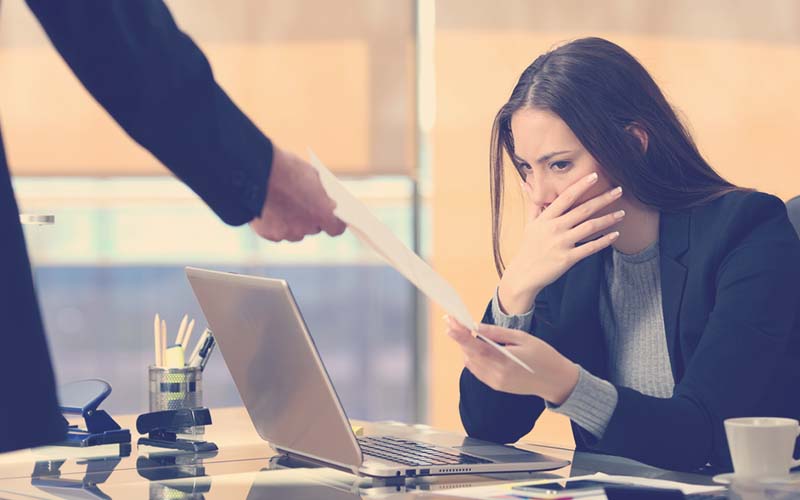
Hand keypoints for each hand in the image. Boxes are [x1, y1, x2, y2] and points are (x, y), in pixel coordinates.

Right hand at [250, 145, 346, 241]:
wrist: (256, 171)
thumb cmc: (286, 169)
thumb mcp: (311, 175)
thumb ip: (319, 192)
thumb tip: (322, 198)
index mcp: (323, 213)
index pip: (336, 228)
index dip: (333, 222)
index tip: (330, 216)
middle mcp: (307, 227)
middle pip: (313, 228)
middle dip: (310, 218)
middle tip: (302, 205)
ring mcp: (287, 233)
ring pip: (294, 232)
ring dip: (292, 223)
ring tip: (283, 206)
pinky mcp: (269, 234)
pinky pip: (276, 233)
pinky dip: (274, 224)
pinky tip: (268, 209)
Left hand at [446, 316, 578, 403]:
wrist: (556, 381)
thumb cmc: (543, 356)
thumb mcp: (522, 338)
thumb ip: (497, 333)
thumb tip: (477, 327)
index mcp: (505, 361)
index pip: (476, 347)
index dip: (460, 336)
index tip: (450, 324)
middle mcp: (497, 375)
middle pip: (470, 355)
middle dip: (460, 338)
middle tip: (453, 323)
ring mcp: (496, 382)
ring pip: (471, 363)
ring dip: (466, 348)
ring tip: (463, 332)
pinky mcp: (496, 386)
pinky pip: (478, 371)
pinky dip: (473, 358)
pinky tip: (475, 348)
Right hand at [498, 172, 623, 313]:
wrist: (524, 274)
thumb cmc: (528, 248)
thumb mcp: (529, 225)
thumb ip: (534, 204)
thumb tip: (525, 182)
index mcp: (546, 218)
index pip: (566, 197)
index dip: (581, 185)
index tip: (595, 175)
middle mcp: (554, 228)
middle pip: (583, 209)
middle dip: (603, 199)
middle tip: (619, 190)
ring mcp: (562, 243)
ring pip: (590, 227)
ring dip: (608, 219)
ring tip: (622, 213)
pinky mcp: (568, 258)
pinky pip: (590, 248)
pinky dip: (604, 241)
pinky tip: (615, 234)